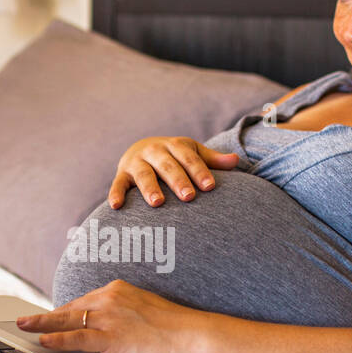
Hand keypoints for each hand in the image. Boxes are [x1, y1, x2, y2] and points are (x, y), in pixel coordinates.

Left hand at [15, 279, 204, 352]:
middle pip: (70, 309)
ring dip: (42, 325)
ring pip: (68, 321)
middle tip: (24, 320)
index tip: (47, 319)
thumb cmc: (172, 327)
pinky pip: (78, 337)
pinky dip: (58, 339)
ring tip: (23, 327)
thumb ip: (121, 312)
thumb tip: (105, 323)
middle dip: (46, 317)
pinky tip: (43, 340)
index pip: (82, 302)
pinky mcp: (112, 337)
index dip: (62, 313)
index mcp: (117, 290)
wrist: (191, 336)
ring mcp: (109, 317)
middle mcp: (109, 298)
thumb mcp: (143, 309)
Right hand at [109, 136, 237, 208]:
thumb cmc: (175, 157)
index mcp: (175, 145)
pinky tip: (117, 206)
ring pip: (143, 174)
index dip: (200, 172)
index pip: (189, 158)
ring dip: (149, 188)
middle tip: (189, 197)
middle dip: (178, 181)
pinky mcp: (121, 173)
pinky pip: (118, 184)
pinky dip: (115, 194)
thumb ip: (212, 160)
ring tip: (157, 203)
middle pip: (167, 166)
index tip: (210, 187)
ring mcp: (136, 161)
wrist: (142, 149)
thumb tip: (236, 161)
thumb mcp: (192, 153)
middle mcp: (154, 150)